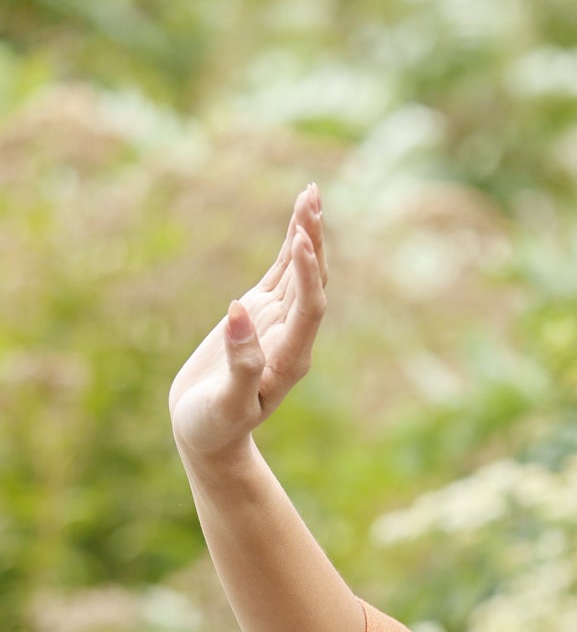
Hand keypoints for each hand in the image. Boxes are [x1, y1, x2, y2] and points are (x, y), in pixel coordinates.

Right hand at [169, 184, 329, 476]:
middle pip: (312, 282)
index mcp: (289, 359)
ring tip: (311, 194)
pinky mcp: (260, 315)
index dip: (307, 274)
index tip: (301, 240)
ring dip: (306, 234)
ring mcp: (278, 323)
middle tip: (313, 197)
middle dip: (313, 239)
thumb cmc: (214, 428)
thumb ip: (239, 364)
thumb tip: (238, 312)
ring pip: (299, 273)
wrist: (209, 437)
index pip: (309, 308)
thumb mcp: (224, 404)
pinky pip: (280, 274)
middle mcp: (292, 337)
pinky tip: (297, 219)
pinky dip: (289, 246)